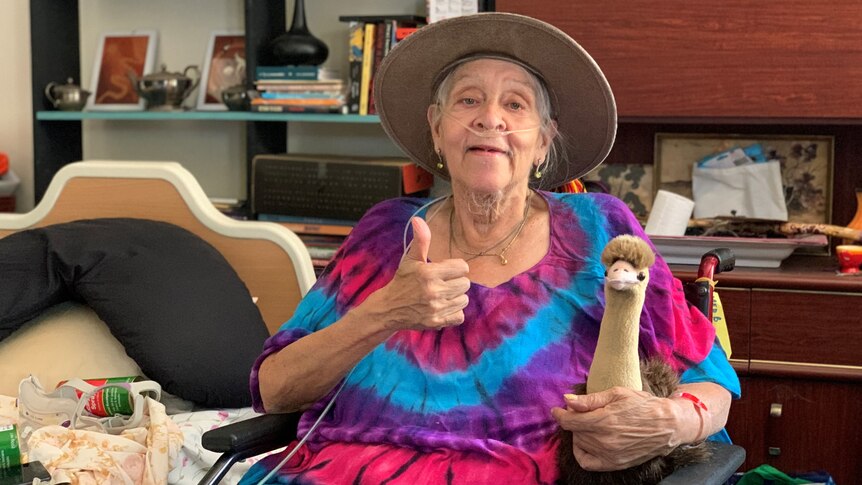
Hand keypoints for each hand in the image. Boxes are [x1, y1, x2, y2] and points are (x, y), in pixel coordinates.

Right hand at [368, 217, 470, 330]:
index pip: (463, 267)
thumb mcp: (410, 259)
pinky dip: (454, 313)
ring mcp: (436, 308)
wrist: (389, 309)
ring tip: (441, 296)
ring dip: (455, 298)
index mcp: (429, 272)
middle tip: (442, 284)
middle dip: (455, 283)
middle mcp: (434, 291)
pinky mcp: (437, 322)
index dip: (456, 268)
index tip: (445, 271)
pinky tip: (442, 308)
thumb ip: (420, 240)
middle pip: (465, 284)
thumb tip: (418, 220)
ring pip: (464, 300)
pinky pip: (460, 316)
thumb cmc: (403, 281)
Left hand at [551, 387, 686, 470]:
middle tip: (582, 411)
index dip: (559, 414)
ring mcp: (610, 455)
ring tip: (590, 423)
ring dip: (580, 433)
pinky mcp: (615, 464)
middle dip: (574, 420)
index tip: (557, 409)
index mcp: (604, 421)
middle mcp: (605, 440)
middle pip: (575, 431)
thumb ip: (589, 400)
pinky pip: (587, 462)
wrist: (667, 425)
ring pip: (580, 444)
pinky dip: (582, 452)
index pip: (569, 421)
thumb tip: (566, 400)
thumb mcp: (616, 394)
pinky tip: (586, 442)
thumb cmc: (643, 405)